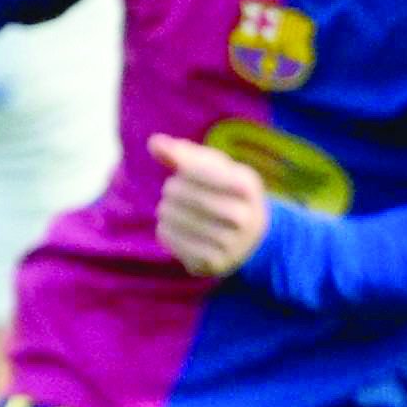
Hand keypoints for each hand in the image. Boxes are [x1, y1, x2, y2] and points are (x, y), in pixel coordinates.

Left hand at [147, 134, 270, 277]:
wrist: (252, 238)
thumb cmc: (225, 192)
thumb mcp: (215, 168)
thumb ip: (183, 153)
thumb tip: (154, 143)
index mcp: (246, 184)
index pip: (196, 170)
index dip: (182, 169)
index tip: (184, 173)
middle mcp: (243, 216)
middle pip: (182, 194)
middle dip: (171, 190)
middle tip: (172, 192)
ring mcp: (229, 243)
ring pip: (173, 218)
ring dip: (166, 211)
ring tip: (171, 210)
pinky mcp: (214, 263)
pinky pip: (172, 241)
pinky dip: (165, 231)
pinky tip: (171, 227)